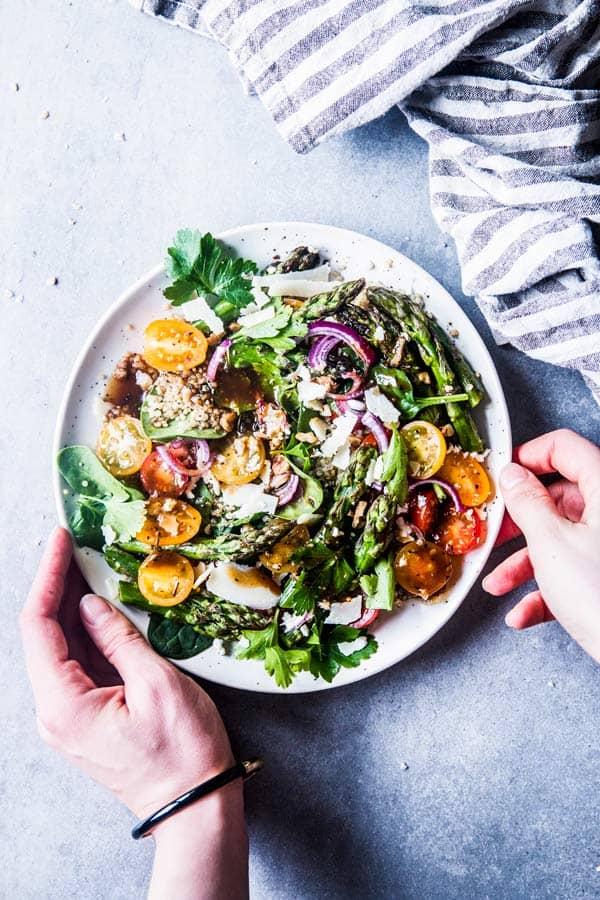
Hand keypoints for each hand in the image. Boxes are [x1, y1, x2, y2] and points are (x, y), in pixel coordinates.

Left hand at [20, 527, 247, 898]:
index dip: (48, 578)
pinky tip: (100, 607)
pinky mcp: (87, 717)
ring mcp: (69, 717)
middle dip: (58, 586)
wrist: (194, 806)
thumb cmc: (182, 753)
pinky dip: (86, 632)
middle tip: (75, 544)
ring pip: (61, 649)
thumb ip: (117, 639)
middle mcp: (55, 712)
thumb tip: (89, 604)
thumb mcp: (156, 684)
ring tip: (87, 564)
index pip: (38, 627)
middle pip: (44, 636)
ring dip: (71, 606)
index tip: (60, 541)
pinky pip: (78, 665)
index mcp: (64, 705)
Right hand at [483, 430, 599, 662]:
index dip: (529, 456)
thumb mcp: (552, 543)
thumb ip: (527, 503)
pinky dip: (546, 591)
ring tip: (500, 583)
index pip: (564, 448)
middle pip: (560, 499)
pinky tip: (524, 612)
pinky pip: (573, 572)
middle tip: (497, 531)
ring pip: (562, 540)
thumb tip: (513, 477)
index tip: (503, 474)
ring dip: (525, 564)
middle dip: (520, 522)